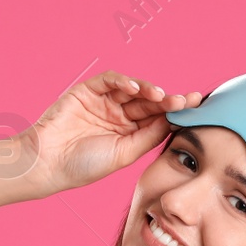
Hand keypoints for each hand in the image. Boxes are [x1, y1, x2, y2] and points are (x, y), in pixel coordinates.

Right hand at [19, 70, 202, 193]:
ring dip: (149, 89)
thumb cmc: (84, 165)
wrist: (48, 162)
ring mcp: (104, 102)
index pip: (157, 119)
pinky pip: (110, 80)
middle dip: (169, 100)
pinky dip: (124, 80)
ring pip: (133, 89)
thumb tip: (175, 121)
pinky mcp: (88, 90)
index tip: (197, 108)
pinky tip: (136, 87)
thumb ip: (148, 136)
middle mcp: (119, 116)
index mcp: (129, 134)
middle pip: (149, 102)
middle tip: (187, 100)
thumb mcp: (124, 153)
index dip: (176, 112)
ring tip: (161, 96)